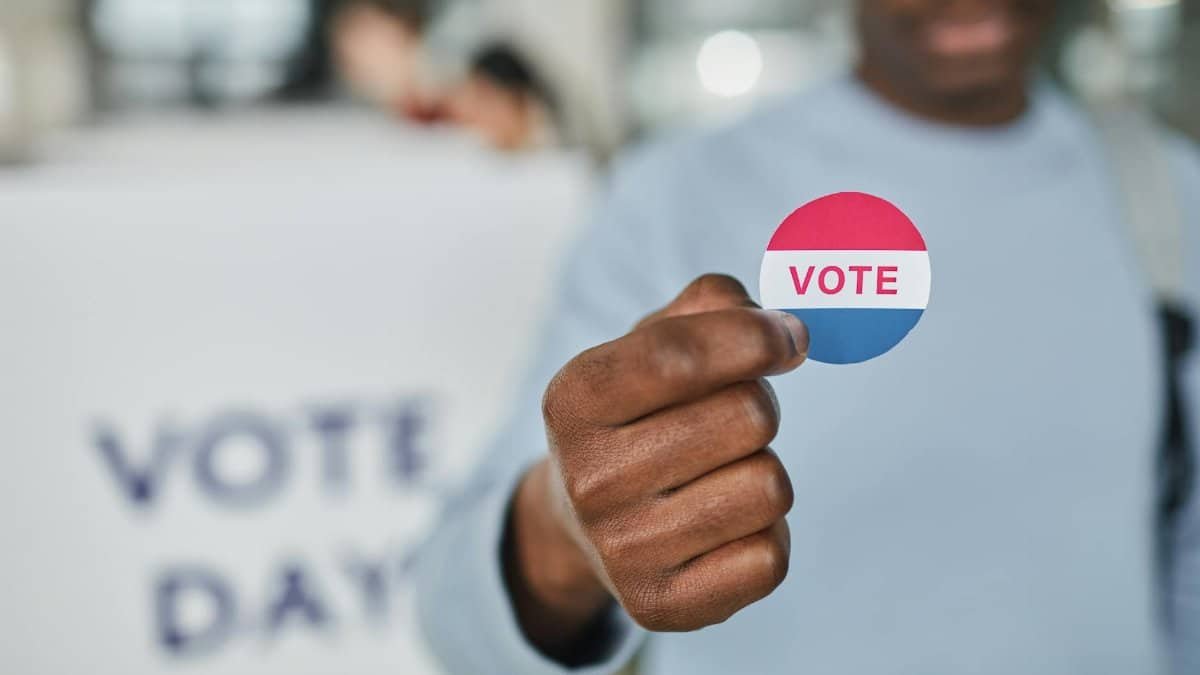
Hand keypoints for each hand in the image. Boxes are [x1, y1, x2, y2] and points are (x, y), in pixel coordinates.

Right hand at [505, 275, 808, 653]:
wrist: (582, 521)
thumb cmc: (638, 412)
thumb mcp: (652, 341)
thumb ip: (714, 304)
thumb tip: (784, 329)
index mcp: (574, 399)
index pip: (682, 356)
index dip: (757, 337)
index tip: (788, 339)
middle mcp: (587, 478)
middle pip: (749, 417)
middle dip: (760, 406)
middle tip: (731, 418)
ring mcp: (621, 549)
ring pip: (770, 488)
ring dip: (762, 471)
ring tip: (720, 473)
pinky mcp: (660, 605)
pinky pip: (769, 558)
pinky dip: (764, 535)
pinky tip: (721, 526)